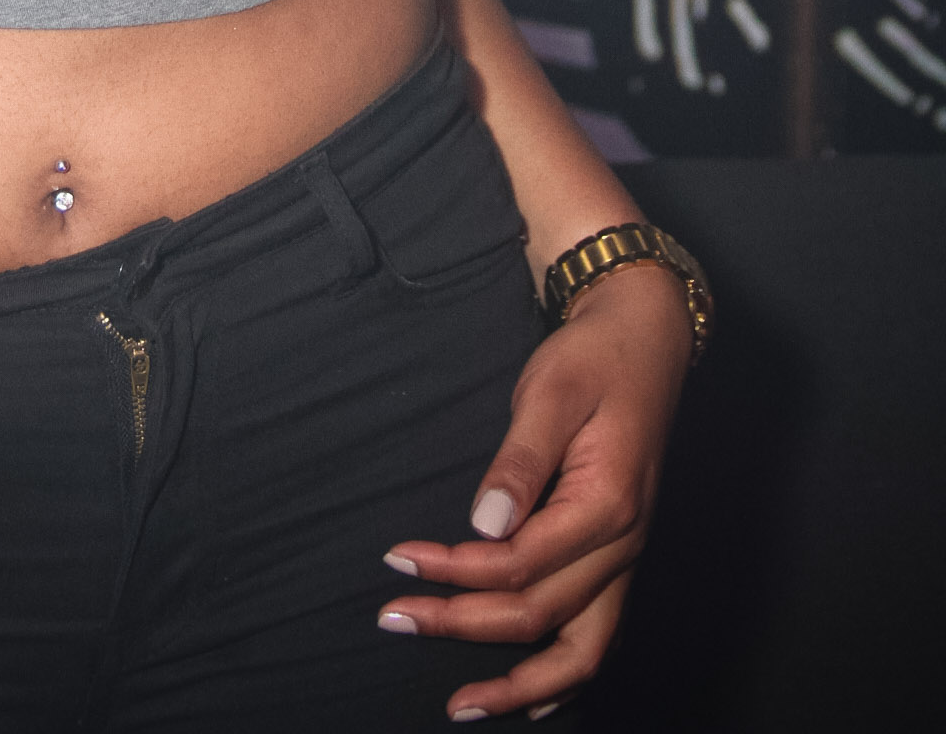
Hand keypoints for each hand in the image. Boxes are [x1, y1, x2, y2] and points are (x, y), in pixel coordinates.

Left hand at [376, 261, 691, 721]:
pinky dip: (562, 676)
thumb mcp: (550, 392)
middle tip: (394, 618)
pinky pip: (597, 637)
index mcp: (606, 505)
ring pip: (580, 650)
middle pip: (538, 613)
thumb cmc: (594, 359)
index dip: (453, 570)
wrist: (645, 341)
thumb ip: (519, 461)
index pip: (518, 562)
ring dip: (519, 684)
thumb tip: (482, 525)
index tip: (398, 559)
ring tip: (463, 706)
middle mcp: (623, 545)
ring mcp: (626, 557)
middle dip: (460, 624)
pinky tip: (526, 697)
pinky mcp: (618, 556)